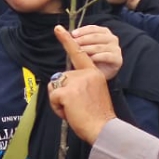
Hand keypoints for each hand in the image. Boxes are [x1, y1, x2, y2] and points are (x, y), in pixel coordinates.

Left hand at [46, 25, 115, 143]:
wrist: (104, 130)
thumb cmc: (98, 116)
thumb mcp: (95, 92)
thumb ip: (82, 83)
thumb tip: (64, 80)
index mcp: (94, 73)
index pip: (79, 54)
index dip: (67, 41)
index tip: (58, 28)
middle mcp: (86, 74)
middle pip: (61, 77)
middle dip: (63, 93)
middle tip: (77, 107)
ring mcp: (76, 82)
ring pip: (55, 87)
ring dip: (60, 101)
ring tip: (75, 111)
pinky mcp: (67, 92)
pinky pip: (53, 97)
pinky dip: (57, 108)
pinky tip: (70, 113)